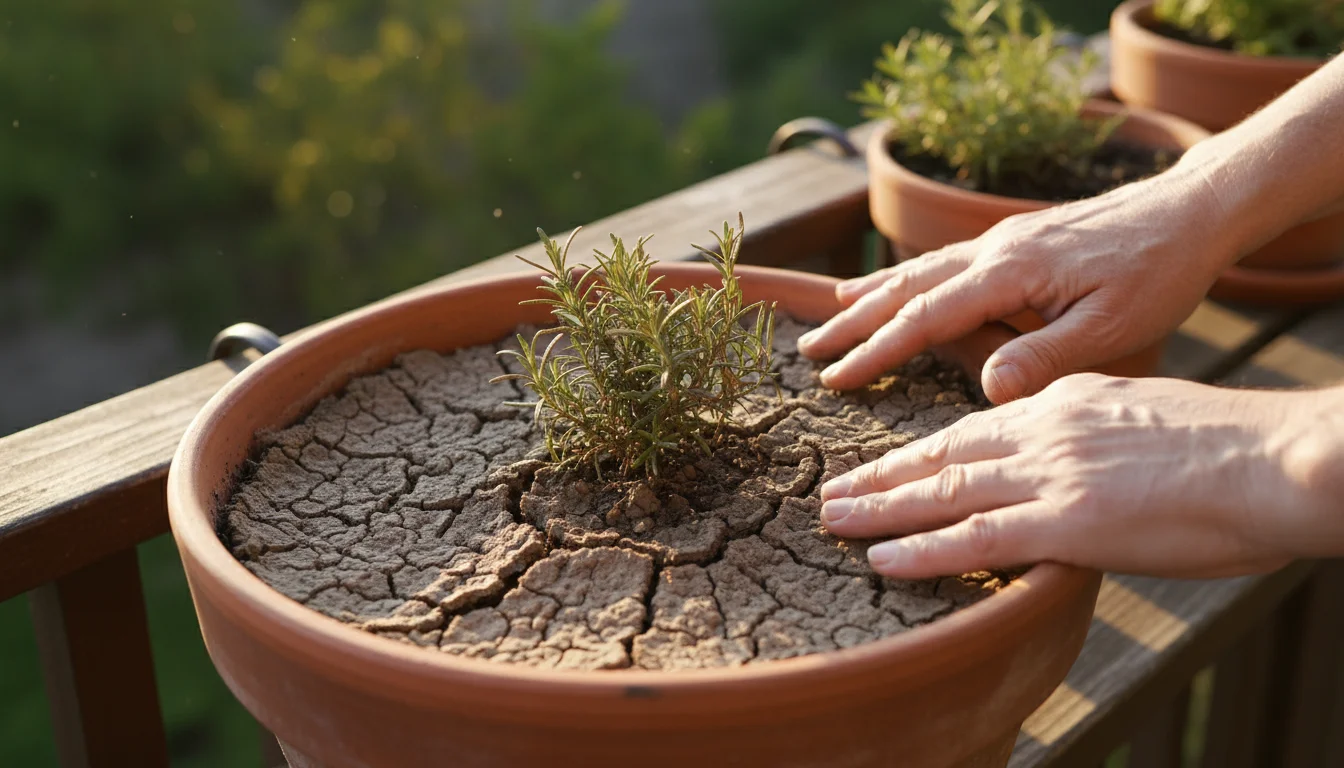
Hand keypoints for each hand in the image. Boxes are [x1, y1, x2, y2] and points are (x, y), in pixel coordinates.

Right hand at [796, 167, 1239, 402]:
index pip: (925, 318)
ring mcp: (1002, 238)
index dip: (876, 351)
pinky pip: (942, 259)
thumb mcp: (1114, 326)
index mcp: (1011, 273)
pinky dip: (905, 276)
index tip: (836, 379)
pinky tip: (895, 285)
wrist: (1192, 209)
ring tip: (829, 314)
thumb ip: (1047, 357)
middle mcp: (994, 248)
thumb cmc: (1159, 272)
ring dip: (871, 295)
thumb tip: (988, 389)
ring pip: (919, 268)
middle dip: (853, 321)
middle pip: (906, 287)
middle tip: (809, 352)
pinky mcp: (1015, 238)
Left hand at [817, 374, 1343, 579]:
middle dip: (883, 474)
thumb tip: (1076, 466)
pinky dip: (922, 549)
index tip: (888, 463)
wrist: (1276, 459)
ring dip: (881, 507)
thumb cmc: (1230, 449)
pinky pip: (976, 538)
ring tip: (833, 519)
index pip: (976, 426)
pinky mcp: (1067, 522)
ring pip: (944, 490)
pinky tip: (882, 558)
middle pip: (944, 453)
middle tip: (834, 490)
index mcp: (1066, 401)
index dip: (925, 449)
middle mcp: (1045, 430)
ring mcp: (1051, 475)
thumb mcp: (1145, 420)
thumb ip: (1095, 438)